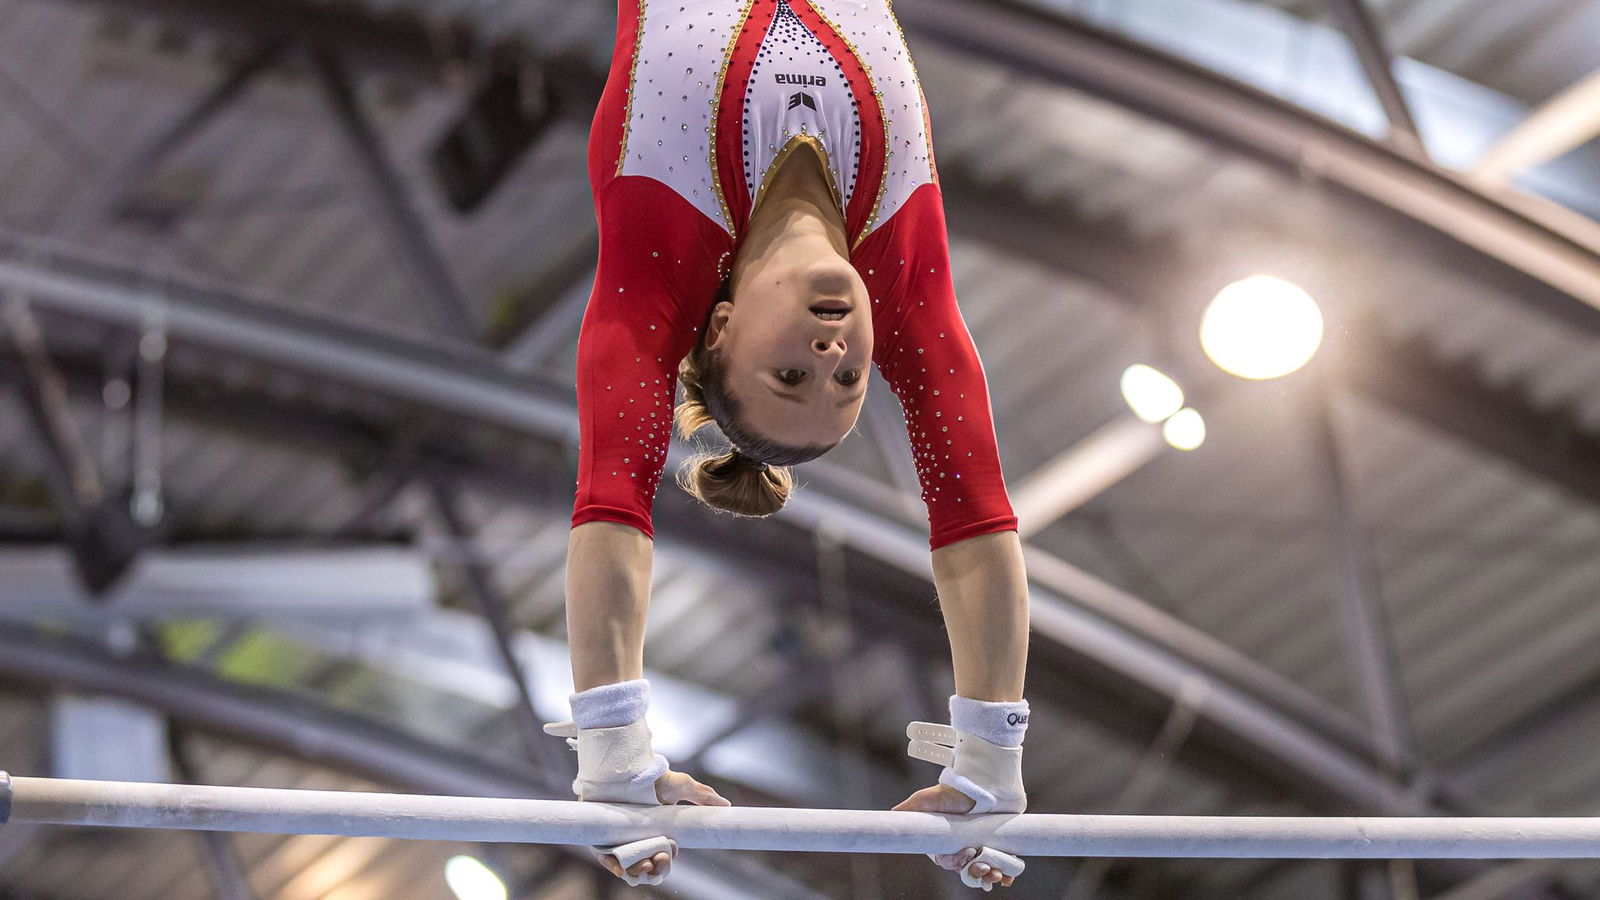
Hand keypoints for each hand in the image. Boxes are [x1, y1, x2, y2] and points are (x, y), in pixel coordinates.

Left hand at [594, 771, 729, 882]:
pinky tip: (620, 868)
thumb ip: (704, 796)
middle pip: (646, 865)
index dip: (665, 861)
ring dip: (636, 871)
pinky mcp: (602, 838)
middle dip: (653, 869)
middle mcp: (639, 839)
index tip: (669, 855)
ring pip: (628, 867)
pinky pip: (606, 860)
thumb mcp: (683, 786)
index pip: (662, 856)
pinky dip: (613, 866)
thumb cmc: (656, 778)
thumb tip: (727, 806)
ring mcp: (621, 840)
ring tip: (642, 864)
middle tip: (656, 861)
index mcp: (657, 832)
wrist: (629, 768)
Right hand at [893, 784, 1018, 887]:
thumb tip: (891, 814)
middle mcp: (962, 848)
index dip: (957, 863)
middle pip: (968, 871)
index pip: (948, 862)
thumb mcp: (926, 799)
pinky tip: (1009, 876)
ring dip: (991, 877)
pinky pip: (1002, 866)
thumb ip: (909, 809)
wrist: (977, 782)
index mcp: (944, 844)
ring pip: (985, 871)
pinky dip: (1006, 874)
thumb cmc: (949, 792)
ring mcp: (980, 847)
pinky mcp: (997, 845)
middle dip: (977, 874)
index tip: (967, 853)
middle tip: (986, 869)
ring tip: (998, 874)